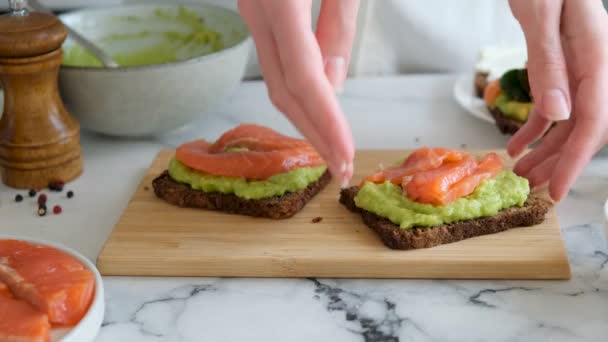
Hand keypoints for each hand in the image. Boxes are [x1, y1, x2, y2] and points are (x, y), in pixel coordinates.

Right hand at [238, 0, 359, 185]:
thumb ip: (339, 24)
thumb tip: (334, 82)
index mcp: (280, 2)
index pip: (304, 79)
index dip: (325, 123)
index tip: (345, 156)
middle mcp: (256, 13)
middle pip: (283, 92)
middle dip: (314, 135)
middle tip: (340, 170)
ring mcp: (252, 14)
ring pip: (276, 80)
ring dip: (306, 119)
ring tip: (333, 149)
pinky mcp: (257, 13)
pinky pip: (277, 61)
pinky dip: (299, 91)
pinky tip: (319, 110)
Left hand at [507, 0, 607, 200]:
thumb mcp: (541, 14)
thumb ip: (548, 61)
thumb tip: (558, 114)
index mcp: (596, 55)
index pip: (593, 119)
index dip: (576, 159)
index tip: (558, 189)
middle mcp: (592, 65)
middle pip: (583, 126)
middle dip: (559, 161)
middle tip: (531, 186)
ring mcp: (577, 67)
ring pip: (567, 121)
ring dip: (545, 150)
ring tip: (521, 172)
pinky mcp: (558, 66)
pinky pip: (552, 105)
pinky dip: (534, 128)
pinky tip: (517, 145)